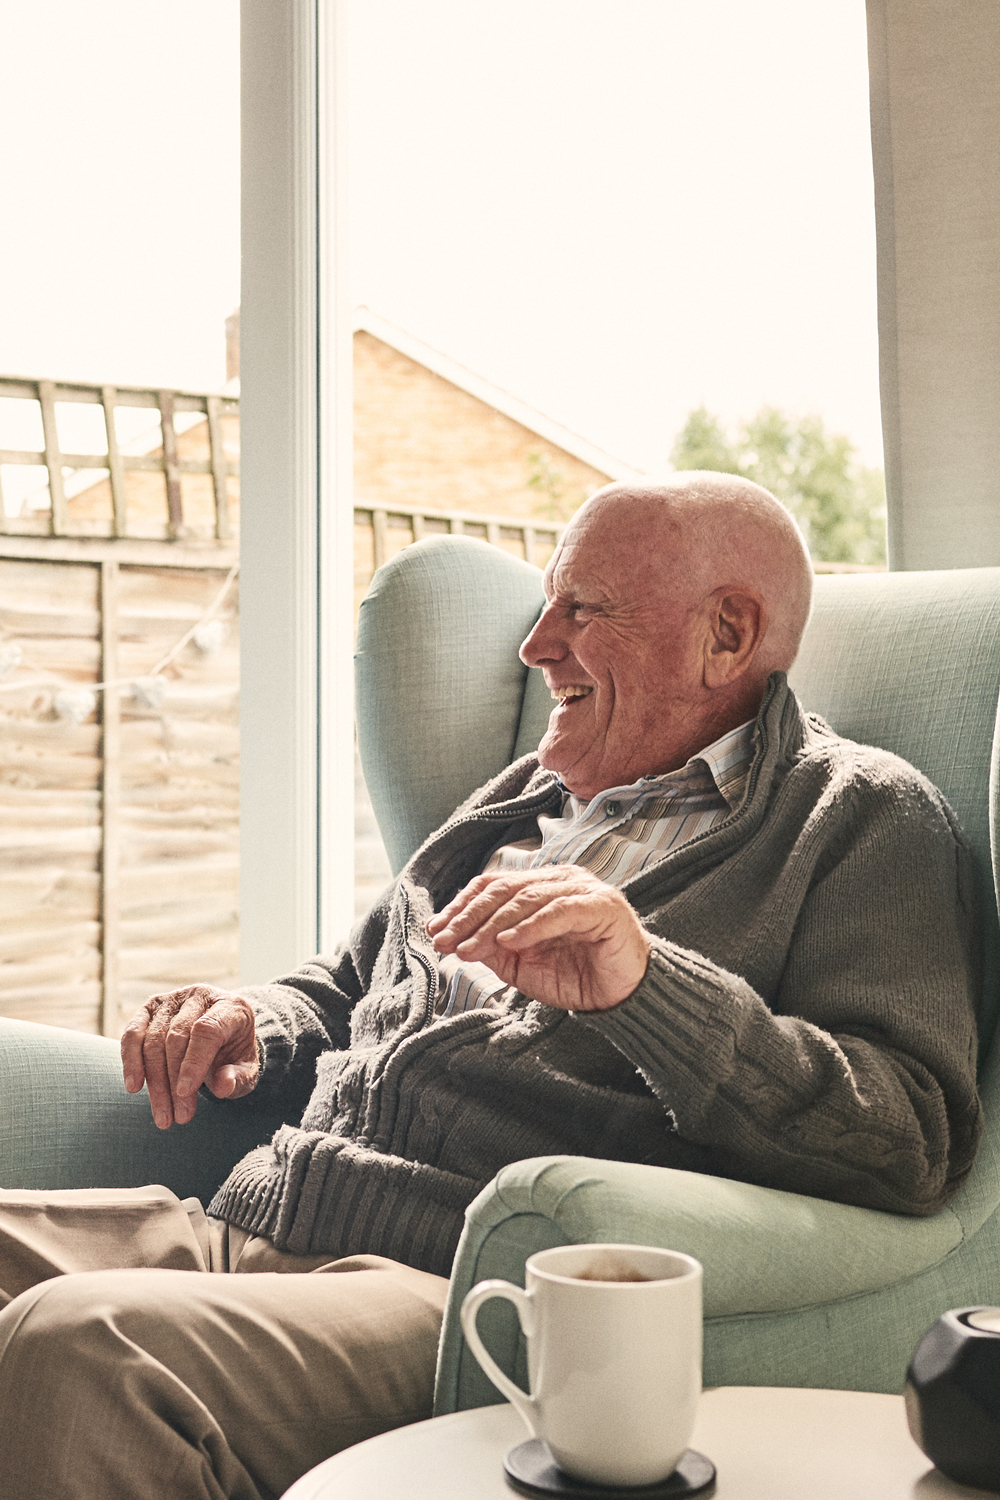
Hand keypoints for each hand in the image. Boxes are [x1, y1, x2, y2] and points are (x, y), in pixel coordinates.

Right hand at [120, 985, 258, 1128]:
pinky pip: (132, 1033)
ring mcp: (172, 999)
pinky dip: (130, 1060)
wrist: (223, 1036)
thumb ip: (238, 1077)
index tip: (185, 1093)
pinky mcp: (150, 1008)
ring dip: (154, 1082)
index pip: (207, 1030)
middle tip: (177, 1117)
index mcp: (230, 1006)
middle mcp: (200, 995)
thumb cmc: (234, 1055)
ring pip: (152, 1040)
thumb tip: (223, 1086)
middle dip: (173, 1081)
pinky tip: (134, 1087)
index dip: (194, 1062)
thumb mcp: (246, 1069)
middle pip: (176, 1037)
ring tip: (163, 1115)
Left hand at [427, 867, 649, 1011]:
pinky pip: (560, 910)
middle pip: (505, 888)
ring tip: (469, 948)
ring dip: (493, 925)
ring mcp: (583, 890)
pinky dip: (532, 925)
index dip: (462, 905)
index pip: (493, 885)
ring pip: (528, 898)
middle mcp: (561, 880)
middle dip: (470, 916)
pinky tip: (510, 942)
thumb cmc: (574, 975)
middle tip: (446, 940)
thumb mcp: (520, 964)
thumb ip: (491, 946)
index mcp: (541, 887)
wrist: (620, 996)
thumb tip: (453, 937)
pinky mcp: (603, 906)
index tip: (437, 929)